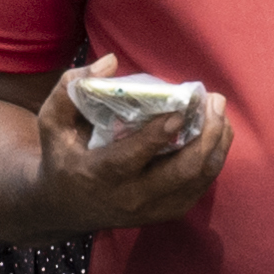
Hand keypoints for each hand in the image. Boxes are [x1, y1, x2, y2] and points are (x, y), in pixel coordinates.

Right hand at [34, 78, 231, 231]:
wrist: (66, 208)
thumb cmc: (61, 155)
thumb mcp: (53, 122)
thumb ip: (71, 88)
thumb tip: (110, 62)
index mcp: (97, 173)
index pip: (132, 157)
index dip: (158, 135)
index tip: (180, 111)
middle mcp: (128, 196)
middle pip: (180, 172)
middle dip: (206, 136)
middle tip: (214, 102)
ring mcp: (151, 209)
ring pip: (197, 179)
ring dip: (216, 145)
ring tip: (220, 114)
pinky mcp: (166, 212)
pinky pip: (200, 187)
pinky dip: (213, 159)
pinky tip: (216, 135)